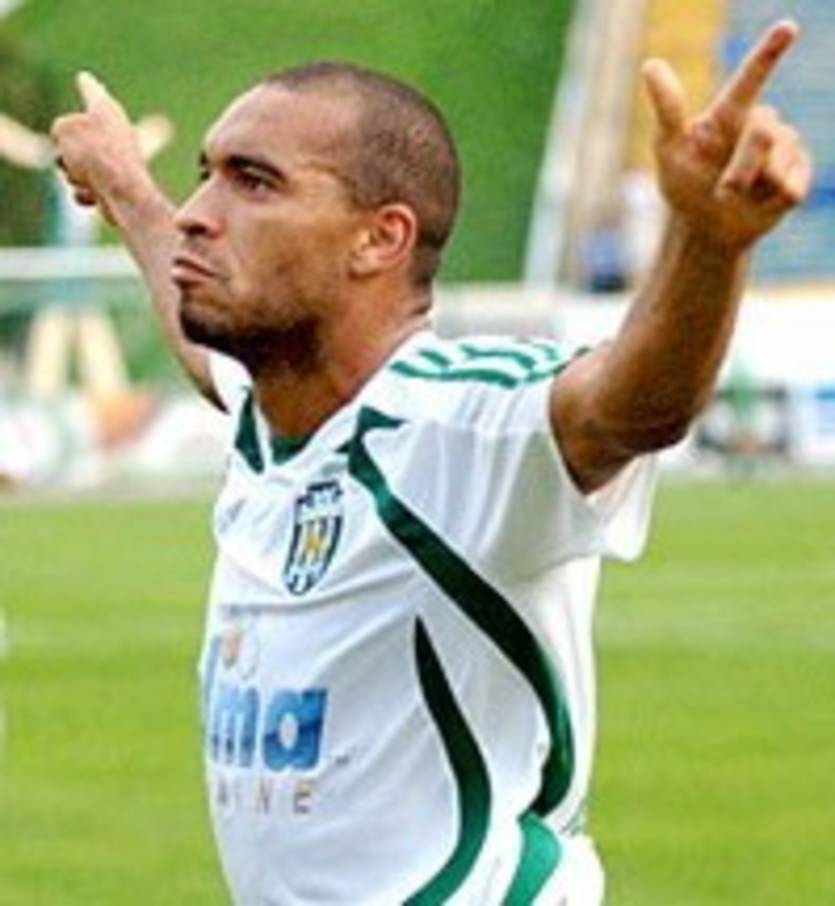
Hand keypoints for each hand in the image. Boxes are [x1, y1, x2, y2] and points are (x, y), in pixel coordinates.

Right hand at [51, 72, 148, 222]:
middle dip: (66, 151)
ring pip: (74, 168)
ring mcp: (116, 164)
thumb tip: (71, 154)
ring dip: (73, 175)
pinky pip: (85, 191)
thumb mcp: (65, 129)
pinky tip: (96, 196)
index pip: (93, 92)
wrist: (123, 195)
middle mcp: (116, 135)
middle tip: (76, 155)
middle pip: (73, 141)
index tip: (85, 78)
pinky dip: (86, 195)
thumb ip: (61, 131)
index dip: (87, 85)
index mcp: (108, 112)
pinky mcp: (116, 190)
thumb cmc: (97, 155)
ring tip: (89, 177)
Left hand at [643, 19, 811, 249]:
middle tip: (723, 192)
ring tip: (737, 196)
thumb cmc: (685, 185)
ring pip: (778, 164)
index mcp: (730, 114)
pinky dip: (771, 202)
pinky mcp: (798, 175)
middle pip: (764, 132)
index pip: (750, 80)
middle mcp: (761, 124)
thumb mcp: (668, 150)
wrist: (706, 227)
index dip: (769, 53)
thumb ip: (668, 109)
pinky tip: (760, 202)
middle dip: (742, 167)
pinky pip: (791, 187)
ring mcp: (784, 148)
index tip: (788, 28)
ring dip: (752, 187)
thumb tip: (650, 64)